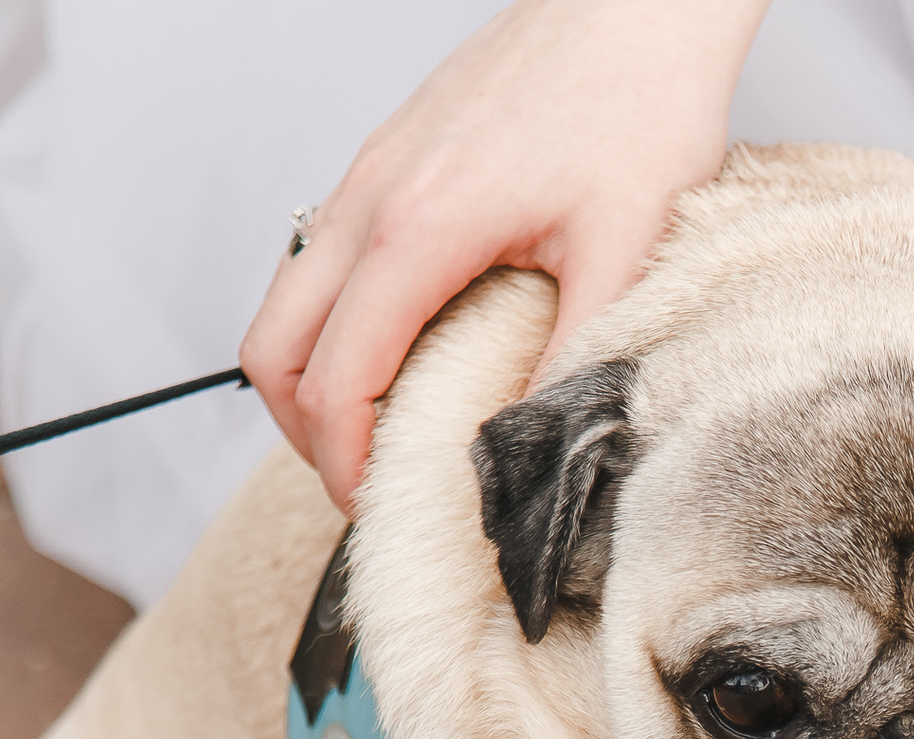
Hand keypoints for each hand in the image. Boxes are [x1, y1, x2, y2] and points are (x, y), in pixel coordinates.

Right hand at [239, 0, 767, 510]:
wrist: (632, 7)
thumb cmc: (638, 107)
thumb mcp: (625, 250)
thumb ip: (573, 357)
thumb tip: (531, 450)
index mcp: (419, 229)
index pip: (337, 382)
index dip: (347, 467)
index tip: (386, 512)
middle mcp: (369, 200)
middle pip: (274, 353)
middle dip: (308, 437)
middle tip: (375, 486)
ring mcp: (367, 176)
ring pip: (284, 306)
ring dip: (312, 383)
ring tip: (384, 434)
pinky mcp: (384, 164)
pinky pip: (319, 263)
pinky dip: (333, 327)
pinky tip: (404, 355)